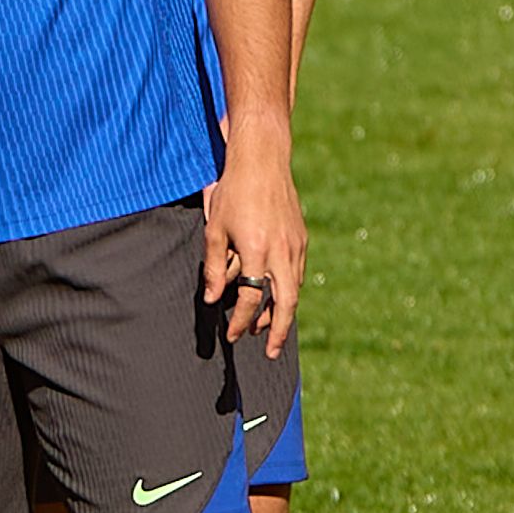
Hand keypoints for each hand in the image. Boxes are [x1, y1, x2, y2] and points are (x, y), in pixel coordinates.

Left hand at [205, 146, 306, 355]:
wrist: (262, 159)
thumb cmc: (234, 191)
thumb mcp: (215, 229)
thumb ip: (213, 267)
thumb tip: (212, 299)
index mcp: (257, 251)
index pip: (250, 298)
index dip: (241, 321)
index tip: (233, 335)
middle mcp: (281, 252)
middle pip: (285, 305)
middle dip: (278, 333)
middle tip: (271, 353)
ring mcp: (295, 246)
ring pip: (294, 291)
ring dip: (282, 313)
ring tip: (267, 328)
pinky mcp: (301, 238)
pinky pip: (296, 274)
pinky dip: (287, 291)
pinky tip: (276, 296)